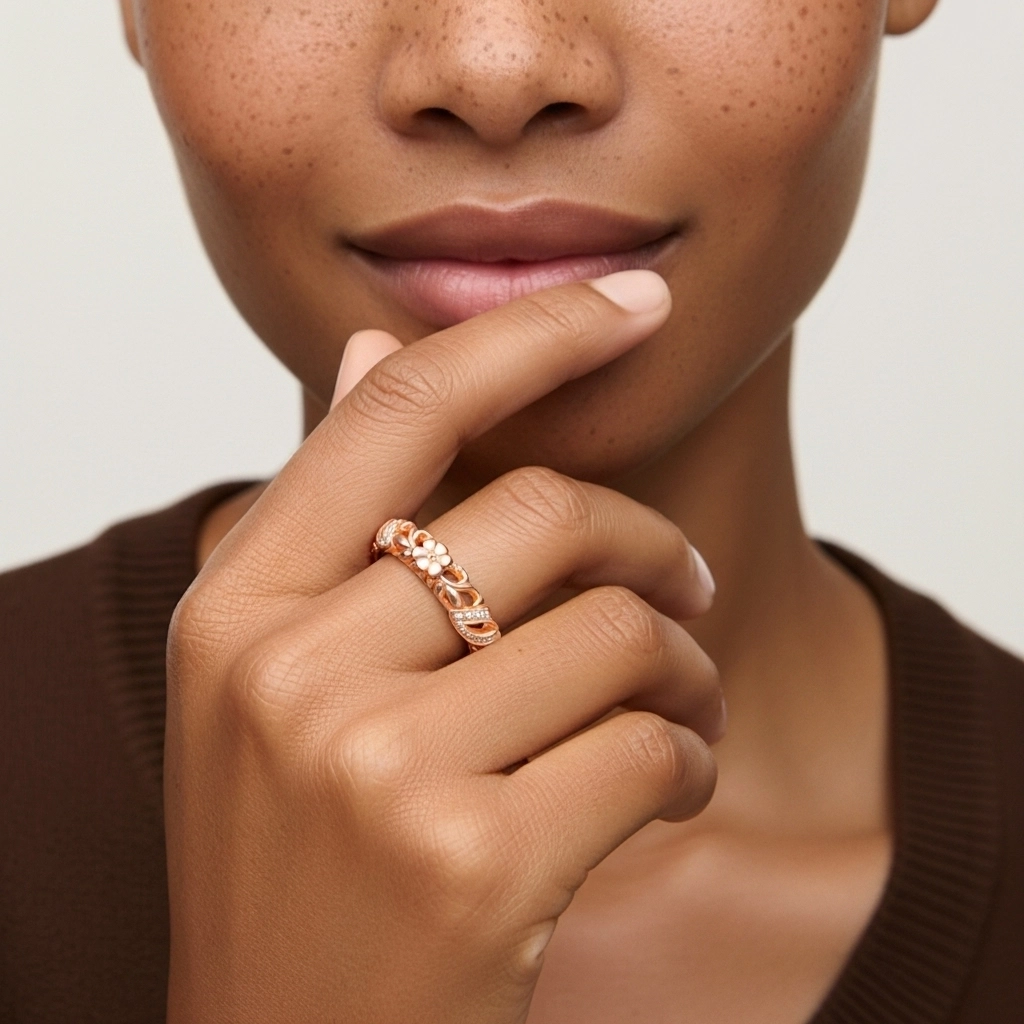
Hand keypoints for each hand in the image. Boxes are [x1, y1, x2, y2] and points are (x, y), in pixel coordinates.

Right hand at [164, 270, 722, 1022]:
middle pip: (544, 514)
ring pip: (620, 630)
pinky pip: (649, 745)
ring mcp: (376, 769)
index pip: (396, 411)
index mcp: (233, 610)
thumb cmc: (294, 858)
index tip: (632, 300)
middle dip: (653, 547)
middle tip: (686, 593)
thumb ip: (332, 515)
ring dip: (684, 666)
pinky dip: (689, 758)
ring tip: (676, 709)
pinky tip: (668, 786)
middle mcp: (290, 673)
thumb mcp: (273, 680)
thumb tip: (376, 346)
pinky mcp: (475, 862)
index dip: (529, 331)